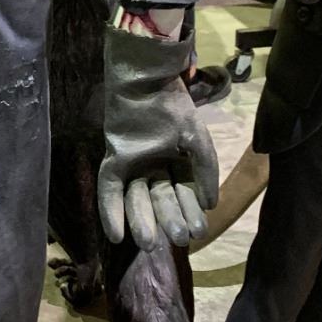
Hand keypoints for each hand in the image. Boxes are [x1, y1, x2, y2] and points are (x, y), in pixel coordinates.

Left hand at [97, 23, 219, 250]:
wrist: (148, 78)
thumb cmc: (172, 105)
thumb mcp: (196, 138)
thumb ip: (206, 170)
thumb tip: (211, 204)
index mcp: (177, 161)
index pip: (183, 194)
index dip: (189, 213)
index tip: (197, 231)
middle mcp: (154, 166)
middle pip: (160, 199)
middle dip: (169, 220)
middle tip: (179, 239)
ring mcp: (133, 163)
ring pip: (137, 198)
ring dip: (142, 221)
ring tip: (150, 243)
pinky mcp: (114, 159)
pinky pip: (110, 190)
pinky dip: (111, 211)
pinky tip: (117, 235)